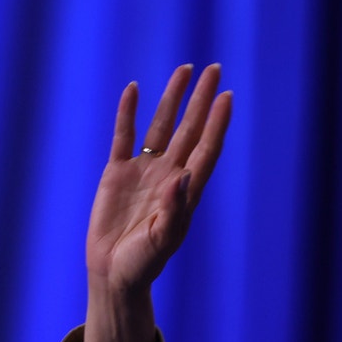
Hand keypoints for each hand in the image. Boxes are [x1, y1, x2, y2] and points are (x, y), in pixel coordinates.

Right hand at [87, 63, 231, 295]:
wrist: (114, 272)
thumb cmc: (144, 263)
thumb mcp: (162, 240)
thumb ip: (174, 209)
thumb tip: (184, 174)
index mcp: (187, 191)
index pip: (207, 148)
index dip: (217, 123)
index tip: (227, 96)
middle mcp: (169, 174)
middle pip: (190, 128)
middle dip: (201, 99)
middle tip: (215, 68)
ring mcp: (144, 171)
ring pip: (162, 125)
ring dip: (173, 98)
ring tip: (185, 69)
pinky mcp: (117, 172)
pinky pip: (124, 135)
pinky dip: (128, 112)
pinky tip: (134, 90)